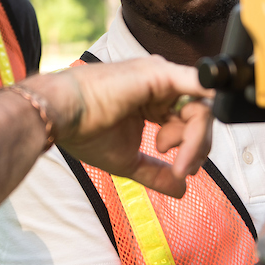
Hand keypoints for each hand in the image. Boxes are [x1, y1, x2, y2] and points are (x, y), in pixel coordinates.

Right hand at [27, 57, 213, 197]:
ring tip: (168, 156)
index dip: (191, 150)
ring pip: (202, 106)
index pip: (188, 122)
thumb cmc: (85, 131)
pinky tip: (193, 141)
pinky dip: (201, 120)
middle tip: (179, 168)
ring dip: (194, 140)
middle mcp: (160, 83)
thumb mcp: (128, 160)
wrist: (63, 115)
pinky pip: (200, 91)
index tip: (177, 172)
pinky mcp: (161, 74)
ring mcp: (162, 75)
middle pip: (200, 114)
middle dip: (197, 147)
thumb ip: (157, 172)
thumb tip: (182, 190)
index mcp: (152, 99)